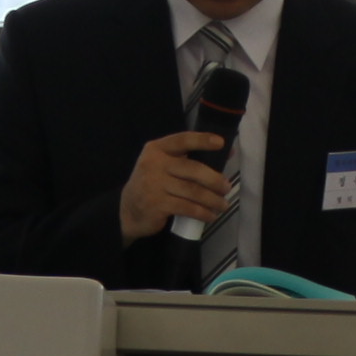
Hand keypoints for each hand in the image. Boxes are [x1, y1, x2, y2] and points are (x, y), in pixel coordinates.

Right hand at [119, 130, 233, 242]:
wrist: (128, 210)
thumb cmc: (153, 185)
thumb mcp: (164, 166)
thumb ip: (190, 158)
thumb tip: (227, 153)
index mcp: (157, 149)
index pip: (182, 140)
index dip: (202, 140)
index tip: (220, 142)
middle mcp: (154, 164)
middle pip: (192, 169)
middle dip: (214, 180)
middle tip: (227, 188)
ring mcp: (154, 185)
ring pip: (192, 191)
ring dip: (212, 200)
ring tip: (223, 204)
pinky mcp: (157, 205)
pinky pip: (187, 208)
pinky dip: (202, 213)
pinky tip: (210, 215)